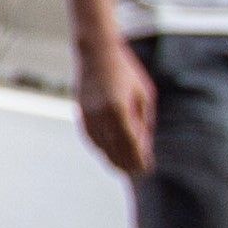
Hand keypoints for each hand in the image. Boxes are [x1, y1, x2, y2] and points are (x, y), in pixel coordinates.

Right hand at [76, 36, 155, 178]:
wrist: (96, 53)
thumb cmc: (126, 71)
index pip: (131, 144)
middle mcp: (101, 115)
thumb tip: (143, 146)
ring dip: (112, 159)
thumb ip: (143, 121)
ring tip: (123, 168)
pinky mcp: (80, 113)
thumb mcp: (143, 95)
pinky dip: (100, 147)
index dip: (139, 160)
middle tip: (137, 174)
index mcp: (119, 110)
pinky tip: (108, 153)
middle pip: (114, 149)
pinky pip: (90, 137)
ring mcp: (87, 115)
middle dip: (126, 164)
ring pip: (100, 146)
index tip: (146, 170)